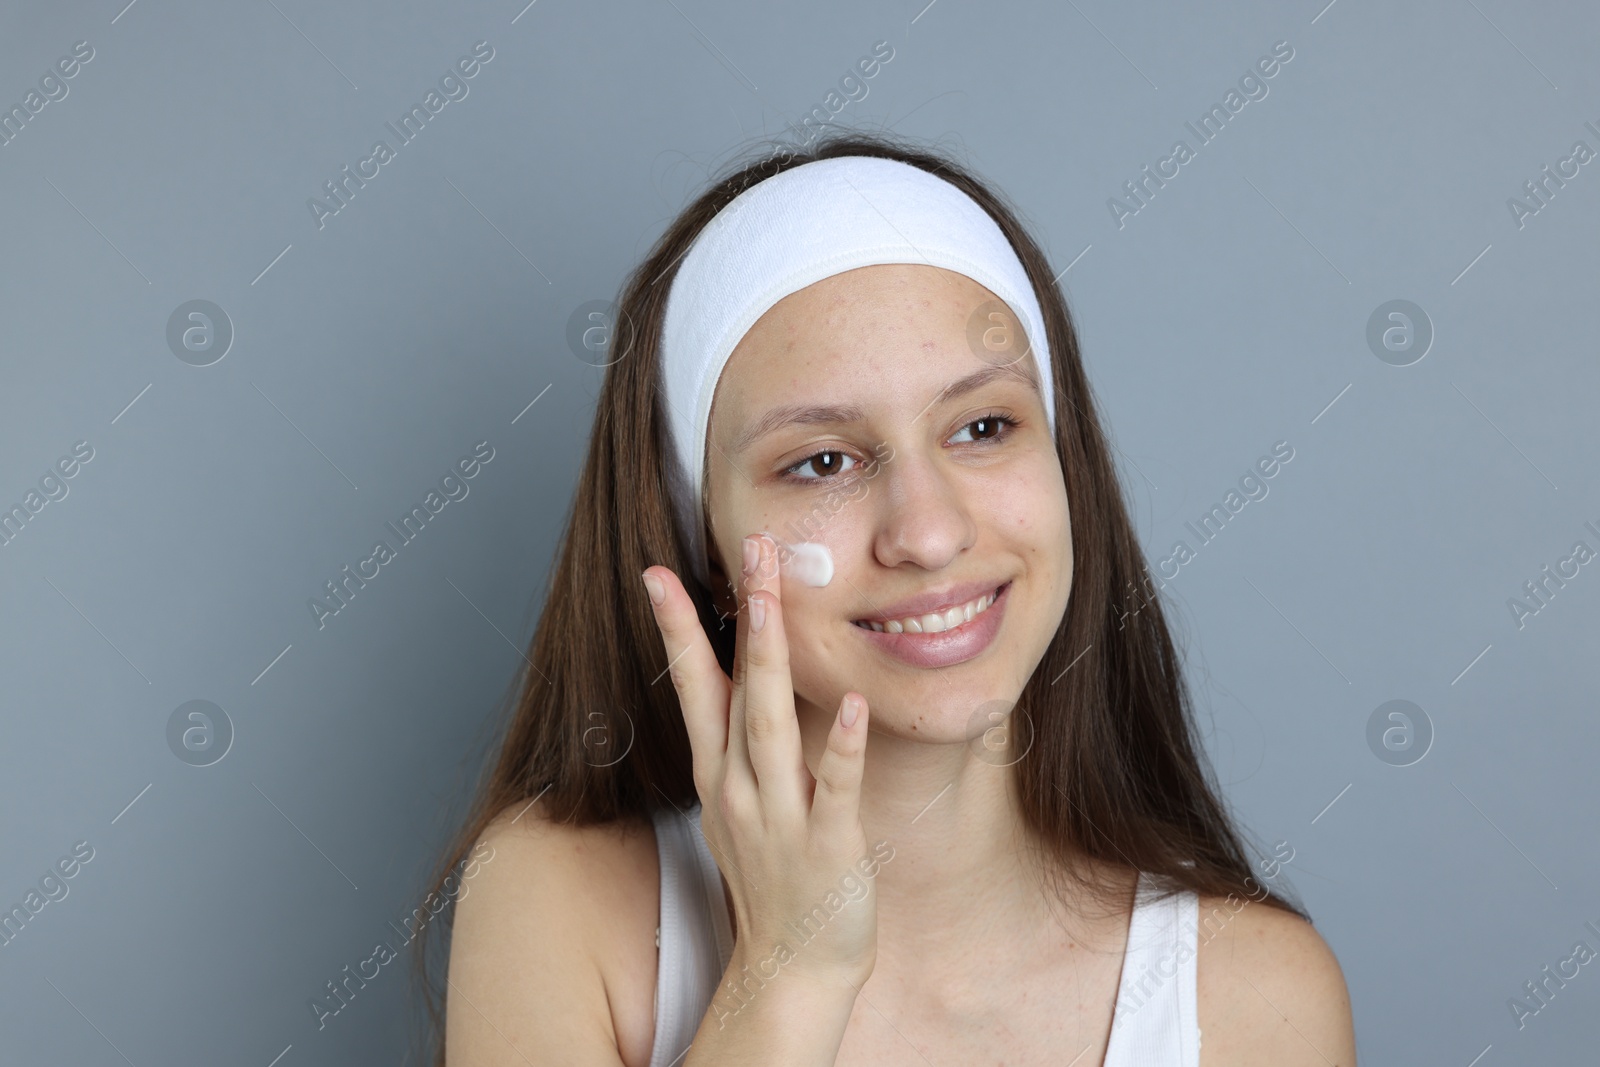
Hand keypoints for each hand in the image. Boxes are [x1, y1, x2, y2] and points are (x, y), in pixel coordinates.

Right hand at [642, 531, 877, 984]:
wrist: (793, 965)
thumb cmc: (775, 876)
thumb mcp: (742, 799)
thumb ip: (742, 739)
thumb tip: (747, 672)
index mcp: (719, 772)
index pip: (694, 685)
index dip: (677, 627)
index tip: (657, 572)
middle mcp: (738, 787)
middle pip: (735, 688)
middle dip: (742, 615)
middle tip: (749, 548)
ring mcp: (778, 817)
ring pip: (769, 727)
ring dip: (770, 662)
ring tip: (774, 601)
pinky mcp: (826, 846)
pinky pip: (833, 789)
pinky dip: (838, 748)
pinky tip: (850, 703)